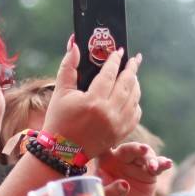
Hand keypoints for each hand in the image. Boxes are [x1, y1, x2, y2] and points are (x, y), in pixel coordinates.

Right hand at [42, 36, 141, 159]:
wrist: (62, 152)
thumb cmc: (59, 120)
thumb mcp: (60, 92)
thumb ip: (68, 67)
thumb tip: (75, 44)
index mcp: (93, 101)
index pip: (109, 74)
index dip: (115, 60)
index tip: (119, 51)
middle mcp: (108, 112)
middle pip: (126, 84)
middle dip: (132, 69)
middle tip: (135, 59)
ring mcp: (117, 124)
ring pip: (134, 98)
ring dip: (135, 84)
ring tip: (133, 75)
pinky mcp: (121, 134)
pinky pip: (135, 114)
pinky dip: (135, 103)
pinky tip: (131, 96)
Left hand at [96, 142, 172, 195]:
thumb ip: (111, 193)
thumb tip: (123, 185)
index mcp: (104, 163)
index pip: (103, 148)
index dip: (107, 141)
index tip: (113, 143)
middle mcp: (120, 159)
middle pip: (128, 149)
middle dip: (136, 148)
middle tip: (143, 150)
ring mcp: (136, 165)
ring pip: (145, 155)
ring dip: (150, 158)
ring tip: (153, 167)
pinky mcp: (150, 173)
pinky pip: (158, 165)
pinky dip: (163, 163)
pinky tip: (168, 164)